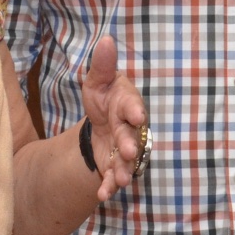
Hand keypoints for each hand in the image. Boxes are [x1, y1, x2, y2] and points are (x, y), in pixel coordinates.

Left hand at [82, 35, 147, 200]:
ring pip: (126, 161)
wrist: (102, 121)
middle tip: (128, 151)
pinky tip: (103, 195)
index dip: (134, 110)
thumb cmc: (104, 96)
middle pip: (131, 137)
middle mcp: (129, 128)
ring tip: (120, 180)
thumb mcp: (98, 80)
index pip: (132, 106)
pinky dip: (109, 186)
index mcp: (126, 105)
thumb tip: (106, 39)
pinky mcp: (114, 165)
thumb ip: (102, 65)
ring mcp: (123, 149)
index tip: (136, 114)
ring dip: (124, 171)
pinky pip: (113, 176)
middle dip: (130, 145)